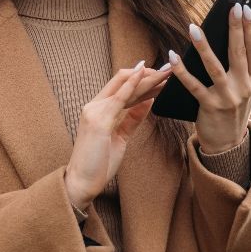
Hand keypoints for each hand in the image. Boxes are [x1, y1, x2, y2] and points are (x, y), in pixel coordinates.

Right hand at [63, 62, 172, 208]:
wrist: (82, 182)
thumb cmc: (99, 163)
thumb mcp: (120, 137)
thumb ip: (131, 118)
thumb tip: (147, 101)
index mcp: (98, 110)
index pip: (121, 87)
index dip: (141, 79)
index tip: (161, 76)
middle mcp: (94, 106)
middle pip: (123, 81)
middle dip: (147, 74)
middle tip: (168, 69)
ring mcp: (95, 111)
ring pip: (124, 86)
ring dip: (147, 78)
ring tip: (166, 72)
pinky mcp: (98, 119)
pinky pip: (119, 98)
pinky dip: (132, 84)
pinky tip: (143, 74)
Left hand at [167, 3, 250, 153]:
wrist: (227, 145)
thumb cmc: (232, 107)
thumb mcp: (243, 88)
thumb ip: (239, 66)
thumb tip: (226, 34)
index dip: (250, 28)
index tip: (245, 8)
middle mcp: (244, 88)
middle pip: (238, 52)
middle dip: (234, 28)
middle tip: (230, 7)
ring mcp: (227, 98)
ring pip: (213, 67)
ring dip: (202, 45)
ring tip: (193, 26)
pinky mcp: (209, 107)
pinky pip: (192, 85)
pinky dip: (181, 69)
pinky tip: (173, 55)